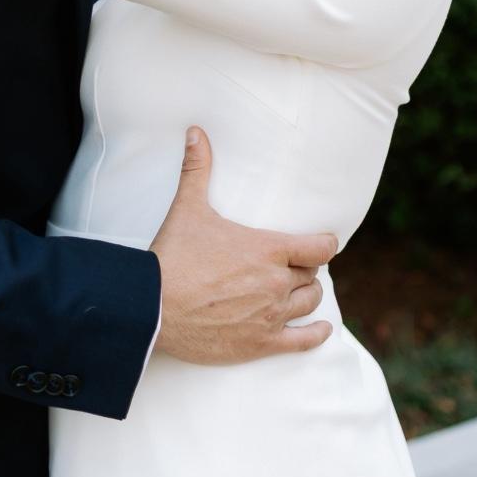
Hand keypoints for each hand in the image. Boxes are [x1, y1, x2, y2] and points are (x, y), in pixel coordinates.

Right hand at [150, 128, 338, 364]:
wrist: (152, 307)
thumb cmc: (173, 256)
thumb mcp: (188, 208)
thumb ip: (197, 169)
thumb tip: (196, 132)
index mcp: (267, 249)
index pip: (319, 247)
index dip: (324, 243)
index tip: (323, 241)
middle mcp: (276, 282)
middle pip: (310, 274)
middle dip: (304, 268)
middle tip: (291, 265)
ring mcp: (270, 315)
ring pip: (309, 303)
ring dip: (307, 295)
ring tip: (299, 290)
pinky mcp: (260, 343)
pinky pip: (302, 341)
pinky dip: (316, 334)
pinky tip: (322, 329)